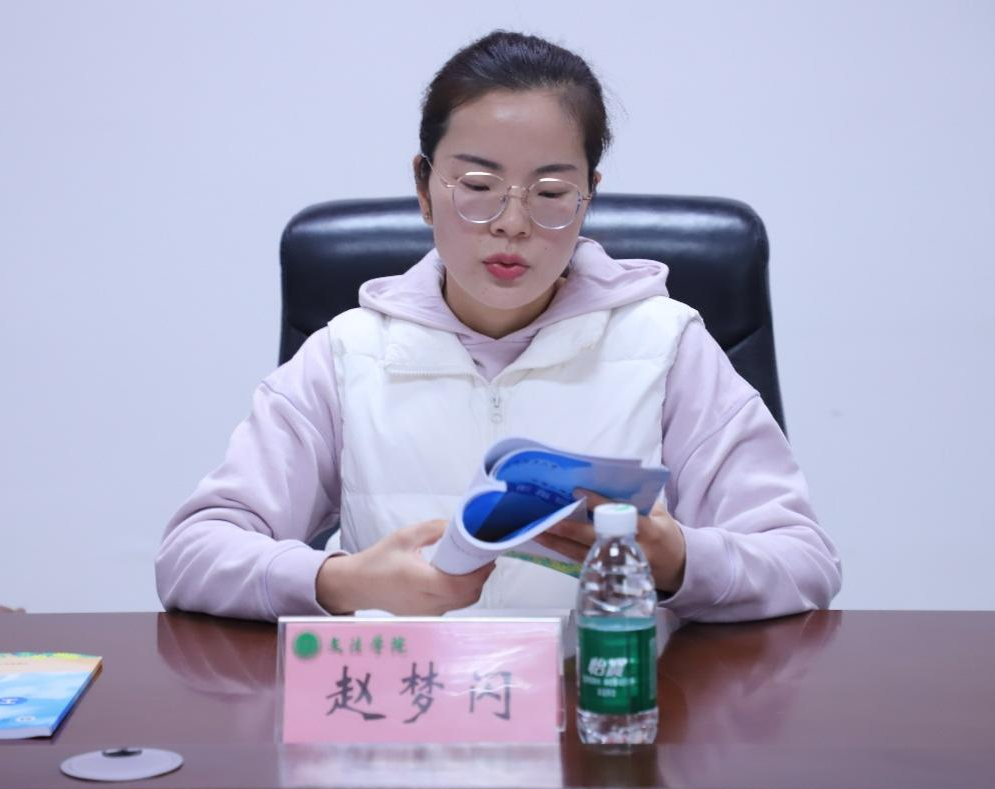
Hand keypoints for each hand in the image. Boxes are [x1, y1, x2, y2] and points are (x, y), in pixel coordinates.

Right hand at [316, 520, 495, 614]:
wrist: (358, 585)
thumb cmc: (378, 560)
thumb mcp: (404, 536)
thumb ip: (433, 529)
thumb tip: (459, 526)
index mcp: (417, 581)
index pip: (456, 585)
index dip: (477, 574)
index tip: (487, 558)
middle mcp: (424, 602)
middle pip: (466, 596)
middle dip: (480, 577)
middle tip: (485, 557)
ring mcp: (426, 613)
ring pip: (461, 603)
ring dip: (473, 586)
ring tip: (474, 565)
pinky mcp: (426, 615)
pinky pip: (452, 605)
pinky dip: (462, 593)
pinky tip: (460, 577)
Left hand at [534, 490, 686, 592]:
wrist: (678, 568)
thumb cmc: (665, 534)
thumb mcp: (660, 514)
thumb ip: (638, 501)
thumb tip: (608, 483)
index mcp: (649, 530)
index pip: (620, 514)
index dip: (598, 503)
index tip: (577, 492)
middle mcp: (632, 550)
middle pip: (595, 539)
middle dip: (570, 529)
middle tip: (548, 519)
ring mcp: (620, 567)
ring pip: (584, 555)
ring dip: (559, 544)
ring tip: (538, 532)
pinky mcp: (610, 577)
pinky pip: (583, 565)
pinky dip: (564, 554)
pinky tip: (548, 545)